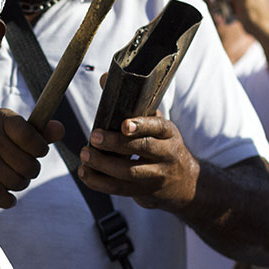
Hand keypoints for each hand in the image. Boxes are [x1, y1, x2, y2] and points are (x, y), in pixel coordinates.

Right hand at [0, 109, 61, 208]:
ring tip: (11, 179)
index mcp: (3, 118)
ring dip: (18, 186)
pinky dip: (8, 200)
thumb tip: (61, 130)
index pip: (34, 139)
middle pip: (27, 166)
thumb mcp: (8, 129)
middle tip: (22, 170)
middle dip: (30, 173)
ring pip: (15, 181)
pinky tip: (7, 197)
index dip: (39, 151)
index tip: (34, 152)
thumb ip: (36, 132)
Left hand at [79, 115, 198, 211]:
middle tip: (93, 136)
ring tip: (84, 154)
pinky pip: (120, 189)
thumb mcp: (155, 124)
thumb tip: (104, 77)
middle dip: (115, 143)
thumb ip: (131, 103)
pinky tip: (84, 173)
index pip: (157, 127)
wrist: (184, 182)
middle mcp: (166, 154)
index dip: (141, 126)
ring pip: (129, 173)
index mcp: (168, 133)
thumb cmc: (161, 144)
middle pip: (142, 149)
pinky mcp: (144, 192)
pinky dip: (99, 182)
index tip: (124, 125)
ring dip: (103, 164)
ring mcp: (156, 176)